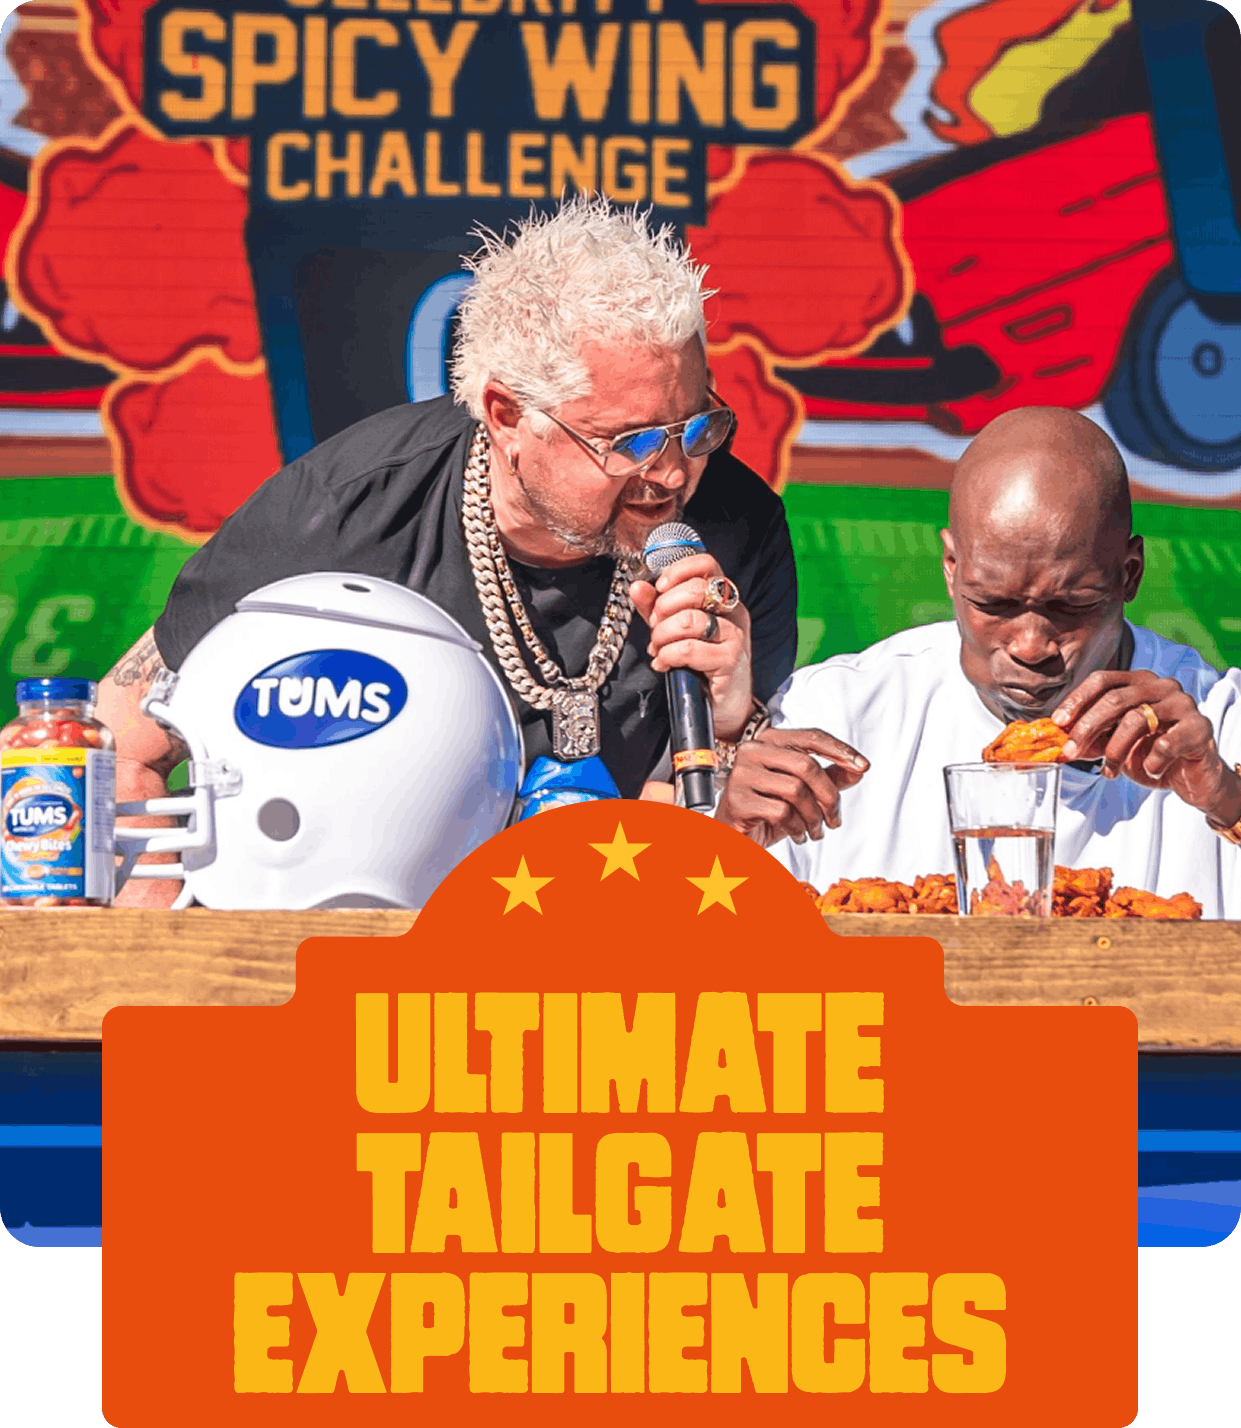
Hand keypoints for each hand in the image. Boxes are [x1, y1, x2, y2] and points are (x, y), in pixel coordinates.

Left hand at [629, 554, 752, 738]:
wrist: (724, 706)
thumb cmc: (701, 664)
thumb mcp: (674, 631)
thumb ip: (656, 608)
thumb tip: (637, 586)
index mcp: (723, 598)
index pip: (707, 564)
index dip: (678, 571)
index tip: (660, 588)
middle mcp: (734, 612)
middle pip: (695, 590)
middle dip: (664, 608)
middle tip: (656, 627)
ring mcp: (735, 636)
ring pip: (689, 620)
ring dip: (663, 635)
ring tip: (658, 648)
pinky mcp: (730, 660)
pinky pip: (688, 649)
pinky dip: (668, 656)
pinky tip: (664, 664)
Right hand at [715, 727, 868, 847]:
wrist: (734, 838)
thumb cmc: (767, 811)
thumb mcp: (802, 794)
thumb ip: (828, 778)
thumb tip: (859, 769)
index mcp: (769, 741)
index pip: (811, 737)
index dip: (840, 750)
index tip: (863, 766)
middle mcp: (752, 751)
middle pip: (806, 765)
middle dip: (829, 796)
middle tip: (835, 820)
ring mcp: (742, 774)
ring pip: (795, 791)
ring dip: (814, 817)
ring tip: (816, 832)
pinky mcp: (737, 800)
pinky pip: (781, 812)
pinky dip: (797, 828)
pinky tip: (798, 835)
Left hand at [1053, 670, 1240, 823]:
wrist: (1193, 779)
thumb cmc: (1150, 755)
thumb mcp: (1113, 745)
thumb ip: (1089, 738)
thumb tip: (1057, 739)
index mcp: (1140, 682)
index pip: (1102, 680)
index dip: (1077, 700)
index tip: (1058, 722)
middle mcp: (1163, 686)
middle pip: (1115, 699)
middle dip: (1087, 727)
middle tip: (1070, 751)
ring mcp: (1184, 704)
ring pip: (1136, 720)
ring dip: (1115, 751)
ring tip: (1110, 771)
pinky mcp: (1200, 727)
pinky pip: (1165, 744)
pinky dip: (1150, 762)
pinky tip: (1150, 771)